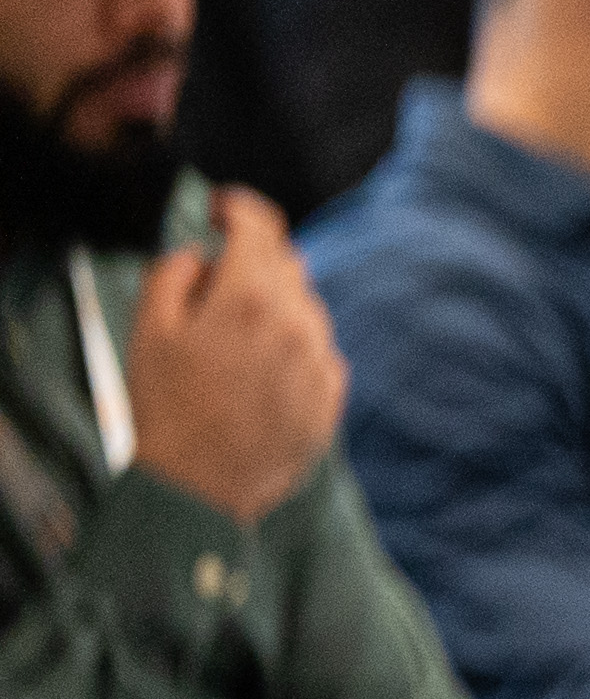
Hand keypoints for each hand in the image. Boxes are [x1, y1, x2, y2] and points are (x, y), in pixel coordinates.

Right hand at [125, 189, 342, 526]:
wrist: (194, 489)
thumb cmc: (164, 408)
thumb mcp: (148, 328)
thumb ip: (175, 272)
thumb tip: (205, 254)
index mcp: (250, 297)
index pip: (259, 226)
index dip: (238, 208)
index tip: (220, 209)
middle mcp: (298, 322)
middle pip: (286, 265)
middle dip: (252, 262)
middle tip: (215, 283)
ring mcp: (320, 360)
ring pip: (305, 309)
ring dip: (274, 309)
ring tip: (228, 345)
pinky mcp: (331, 395)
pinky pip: (318, 352)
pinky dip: (292, 348)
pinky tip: (256, 374)